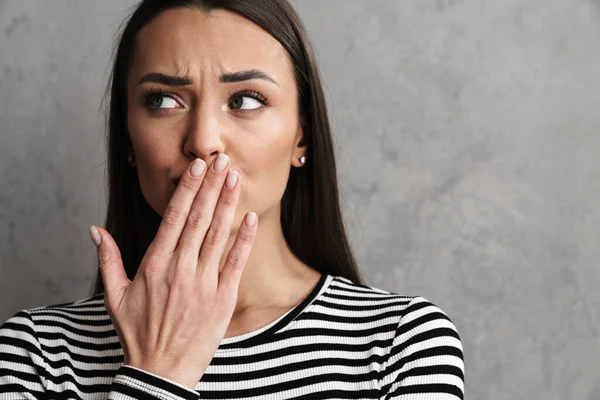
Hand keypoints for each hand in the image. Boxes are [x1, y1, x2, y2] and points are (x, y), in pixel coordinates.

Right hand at [89, 154, 257, 389]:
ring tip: (236, 177)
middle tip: (223, 159)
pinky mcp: (222, 298)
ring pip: (218, 234)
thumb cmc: (137, 334)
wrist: (161, 372)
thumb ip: (108, 259)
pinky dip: (244, 239)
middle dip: (212, 186)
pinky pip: (236, 262)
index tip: (198, 166)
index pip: (173, 217)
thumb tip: (95, 229)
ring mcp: (203, 282)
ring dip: (228, 203)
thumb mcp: (115, 296)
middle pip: (199, 218)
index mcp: (154, 263)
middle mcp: (180, 268)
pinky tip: (251, 217)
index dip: (188, 189)